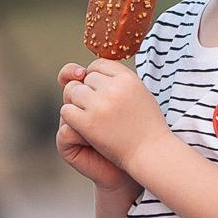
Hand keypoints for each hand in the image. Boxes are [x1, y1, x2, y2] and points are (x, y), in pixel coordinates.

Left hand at [60, 58, 168, 178]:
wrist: (151, 153)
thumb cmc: (145, 125)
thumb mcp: (139, 93)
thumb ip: (117, 81)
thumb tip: (85, 71)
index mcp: (128, 78)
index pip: (99, 64)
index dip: (95, 76)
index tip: (101, 91)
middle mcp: (114, 88)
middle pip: (85, 79)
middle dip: (87, 92)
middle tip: (99, 110)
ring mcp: (100, 105)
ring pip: (72, 92)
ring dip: (77, 104)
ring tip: (91, 117)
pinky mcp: (88, 122)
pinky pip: (66, 110)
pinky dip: (71, 118)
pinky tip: (83, 127)